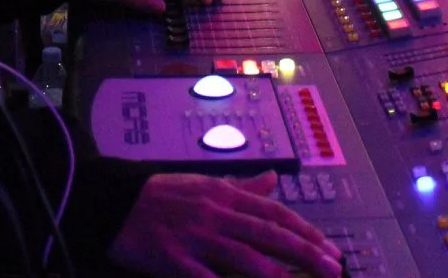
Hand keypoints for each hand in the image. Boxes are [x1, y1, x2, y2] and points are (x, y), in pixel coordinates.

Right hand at [108, 171, 341, 277]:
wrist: (114, 203)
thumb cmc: (161, 195)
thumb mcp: (205, 184)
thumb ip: (242, 187)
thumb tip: (273, 179)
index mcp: (224, 194)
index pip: (274, 213)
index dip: (306, 231)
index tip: (329, 248)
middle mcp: (216, 213)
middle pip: (269, 234)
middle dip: (306, 253)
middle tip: (334, 268)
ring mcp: (196, 237)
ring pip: (246, 256)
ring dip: (279, 274)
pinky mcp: (175, 260)